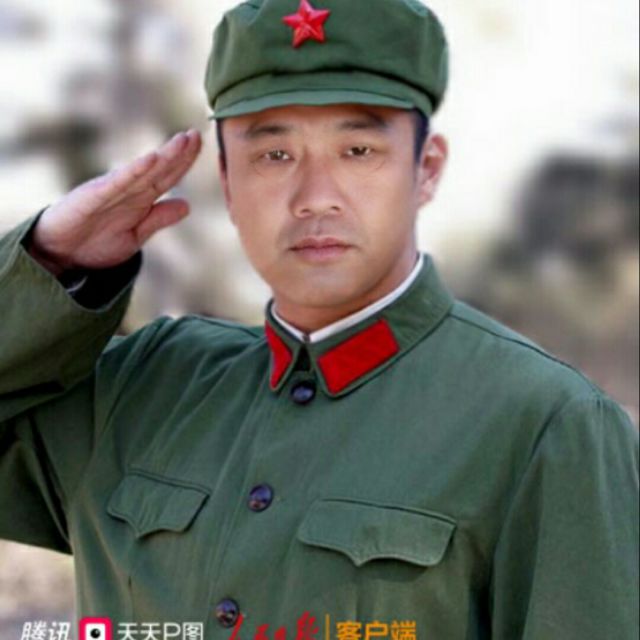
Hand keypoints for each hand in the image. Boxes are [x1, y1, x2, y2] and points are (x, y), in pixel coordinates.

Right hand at [27, 129, 202, 275]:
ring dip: (163, 156)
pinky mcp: (93, 196)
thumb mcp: (136, 235)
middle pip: (158, 169)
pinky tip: (152, 159)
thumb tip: (187, 205)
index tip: (200, 143)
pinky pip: (117, 182)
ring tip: (182, 141)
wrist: (59, 255)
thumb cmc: (95, 243)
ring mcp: (110, 191)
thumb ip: (159, 219)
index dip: (184, 161)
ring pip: (142, 171)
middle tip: (196, 134)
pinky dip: (135, 170)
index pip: (166, 177)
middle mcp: (127, 190)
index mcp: (139, 199)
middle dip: (178, 152)